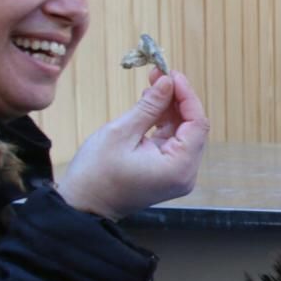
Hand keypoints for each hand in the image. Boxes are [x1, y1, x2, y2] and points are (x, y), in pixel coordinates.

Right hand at [57, 69, 208, 220]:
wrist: (82, 207)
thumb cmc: (96, 174)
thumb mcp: (121, 133)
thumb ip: (149, 106)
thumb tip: (167, 81)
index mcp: (179, 168)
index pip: (197, 124)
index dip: (186, 96)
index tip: (171, 74)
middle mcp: (185, 173)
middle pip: (193, 128)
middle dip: (178, 99)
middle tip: (159, 74)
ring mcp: (177, 174)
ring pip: (182, 132)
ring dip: (169, 108)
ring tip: (152, 84)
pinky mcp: (166, 172)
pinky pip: (171, 141)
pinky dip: (163, 122)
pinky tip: (150, 104)